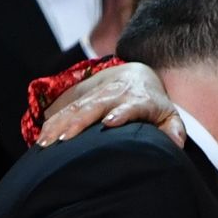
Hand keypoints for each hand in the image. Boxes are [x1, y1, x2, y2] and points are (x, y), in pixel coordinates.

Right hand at [36, 62, 182, 147]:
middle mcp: (115, 93)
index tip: (109, 122)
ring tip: (44, 141)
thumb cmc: (154, 104)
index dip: (120, 113)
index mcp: (138, 100)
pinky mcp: (82, 90)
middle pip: (94, 106)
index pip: (130, 106)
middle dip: (77, 122)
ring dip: (59, 122)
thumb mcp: (169, 116)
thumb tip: (176, 144)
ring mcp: (96, 90)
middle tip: (62, 139)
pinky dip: (52, 117)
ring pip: (76, 105)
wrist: (138, 74)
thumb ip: (174, 130)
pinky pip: (65, 103)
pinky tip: (40, 132)